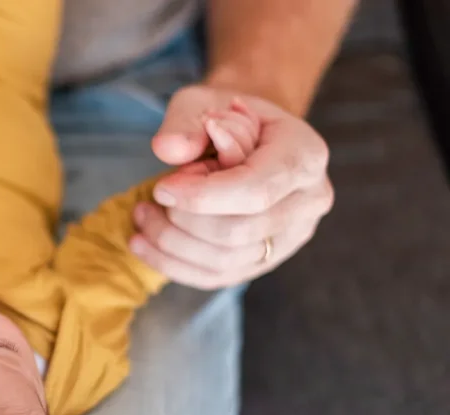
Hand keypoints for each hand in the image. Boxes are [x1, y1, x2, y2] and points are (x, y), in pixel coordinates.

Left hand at [130, 84, 333, 289]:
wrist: (247, 135)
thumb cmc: (225, 115)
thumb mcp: (202, 101)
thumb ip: (185, 121)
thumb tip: (169, 150)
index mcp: (304, 155)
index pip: (255, 190)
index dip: (202, 197)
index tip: (160, 190)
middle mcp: (309, 201)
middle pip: (239, 232)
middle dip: (182, 223)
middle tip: (145, 204)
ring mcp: (291, 236)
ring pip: (226, 260)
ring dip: (172, 246)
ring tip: (141, 220)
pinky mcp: (266, 259)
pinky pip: (218, 277)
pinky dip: (175, 265)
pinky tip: (143, 246)